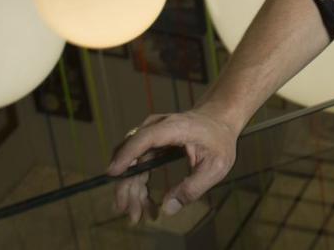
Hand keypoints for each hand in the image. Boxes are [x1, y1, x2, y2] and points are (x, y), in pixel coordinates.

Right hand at [108, 105, 240, 224]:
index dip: (127, 155)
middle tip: (133, 215)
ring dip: (132, 191)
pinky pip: (139, 165)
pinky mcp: (151, 144)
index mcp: (174, 128)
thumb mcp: (216, 166)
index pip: (144, 139)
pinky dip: (139, 186)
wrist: (219, 119)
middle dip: (128, 188)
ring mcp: (151, 135)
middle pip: (132, 156)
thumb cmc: (219, 139)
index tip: (113, 173)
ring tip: (139, 215)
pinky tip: (146, 205)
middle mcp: (157, 128)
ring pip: (132, 164)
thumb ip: (193, 187)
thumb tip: (168, 208)